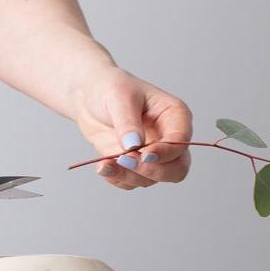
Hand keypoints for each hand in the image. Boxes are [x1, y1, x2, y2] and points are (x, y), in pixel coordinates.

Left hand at [73, 67, 191, 189]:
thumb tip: (134, 145)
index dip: (166, 152)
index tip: (144, 154)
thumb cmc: (109, 88)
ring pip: (152, 179)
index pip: (181, 141)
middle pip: (176, 169)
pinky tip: (104, 166)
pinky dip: (118, 178)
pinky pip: (132, 183)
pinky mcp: (136, 166)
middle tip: (125, 161)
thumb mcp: (118, 97)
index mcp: (175, 116)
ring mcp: (154, 156)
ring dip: (129, 176)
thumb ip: (128, 122)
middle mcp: (169, 139)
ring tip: (106, 163)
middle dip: (152, 171)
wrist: (89, 97)